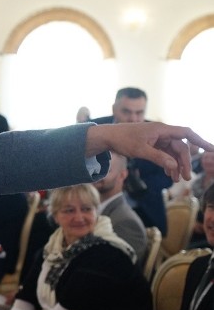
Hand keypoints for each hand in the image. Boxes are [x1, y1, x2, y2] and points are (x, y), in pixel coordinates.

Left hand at [85, 122, 213, 181]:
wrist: (107, 137)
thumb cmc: (122, 140)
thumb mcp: (140, 150)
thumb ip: (158, 158)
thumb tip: (174, 166)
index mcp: (161, 129)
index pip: (186, 133)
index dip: (200, 141)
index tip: (211, 149)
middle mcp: (162, 133)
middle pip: (180, 147)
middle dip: (184, 162)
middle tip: (185, 177)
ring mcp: (157, 139)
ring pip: (172, 153)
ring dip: (175, 166)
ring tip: (175, 180)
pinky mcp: (152, 145)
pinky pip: (165, 155)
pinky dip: (167, 164)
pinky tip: (168, 174)